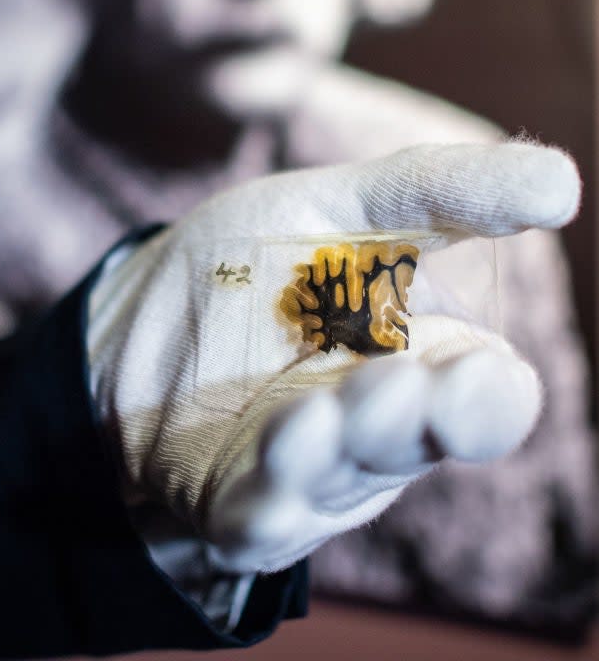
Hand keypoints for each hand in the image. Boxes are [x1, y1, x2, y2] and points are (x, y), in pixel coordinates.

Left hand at [87, 142, 579, 572]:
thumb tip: (562, 181)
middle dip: (419, 422)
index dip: (486, 392)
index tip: (476, 367)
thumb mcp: (341, 207)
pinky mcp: (233, 499)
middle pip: (418, 443)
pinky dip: (267, 497)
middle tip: (408, 385)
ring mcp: (309, 472)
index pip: (485, 394)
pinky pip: (256, 516)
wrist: (141, 316)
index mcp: (422, 360)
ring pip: (337, 478)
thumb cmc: (259, 266)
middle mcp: (379, 429)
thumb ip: (438, 193)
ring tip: (321, 412)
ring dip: (334, 449)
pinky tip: (270, 462)